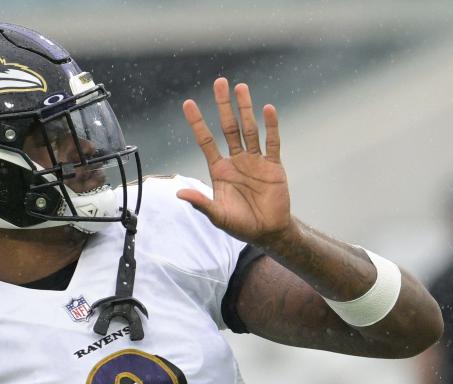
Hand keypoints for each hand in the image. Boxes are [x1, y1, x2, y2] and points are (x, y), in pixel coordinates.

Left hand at [178, 78, 293, 248]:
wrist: (268, 232)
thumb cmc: (240, 225)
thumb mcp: (218, 215)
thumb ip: (201, 203)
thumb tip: (179, 193)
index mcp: (219, 170)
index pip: (206, 141)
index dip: (197, 122)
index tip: (188, 103)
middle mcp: (236, 160)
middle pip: (228, 127)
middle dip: (223, 106)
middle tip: (220, 82)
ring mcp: (255, 161)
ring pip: (249, 129)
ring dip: (246, 108)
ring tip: (241, 87)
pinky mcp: (273, 166)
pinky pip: (272, 143)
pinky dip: (271, 126)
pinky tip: (268, 109)